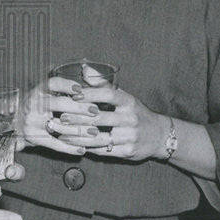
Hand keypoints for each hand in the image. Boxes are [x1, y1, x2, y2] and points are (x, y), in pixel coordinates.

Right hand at [16, 77, 104, 156]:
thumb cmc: (35, 106)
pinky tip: (81, 149)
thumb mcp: (43, 93)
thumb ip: (61, 88)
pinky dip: (69, 148)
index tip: (81, 89)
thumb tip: (87, 73)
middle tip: (96, 111)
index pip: (52, 83)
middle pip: (59, 103)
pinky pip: (54, 144)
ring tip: (94, 132)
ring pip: (59, 125)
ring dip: (80, 130)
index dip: (67, 85)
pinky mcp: (34, 138)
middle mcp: (33, 105)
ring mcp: (32, 122)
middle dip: (80, 107)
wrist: (13, 123)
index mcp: (37, 91)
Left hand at [46, 85, 165, 160]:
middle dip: (77, 118)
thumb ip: (103, 85)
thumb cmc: (135, 112)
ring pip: (99, 138)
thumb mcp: (124, 97)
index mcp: (129, 101)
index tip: (72, 94)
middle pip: (99, 118)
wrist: (159, 135)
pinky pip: (103, 151)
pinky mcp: (128, 151)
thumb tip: (85, 68)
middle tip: (60, 117)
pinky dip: (87, 148)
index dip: (90, 94)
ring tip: (61, 134)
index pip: (108, 95)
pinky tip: (74, 145)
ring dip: (77, 137)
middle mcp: (130, 118)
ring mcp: (130, 136)